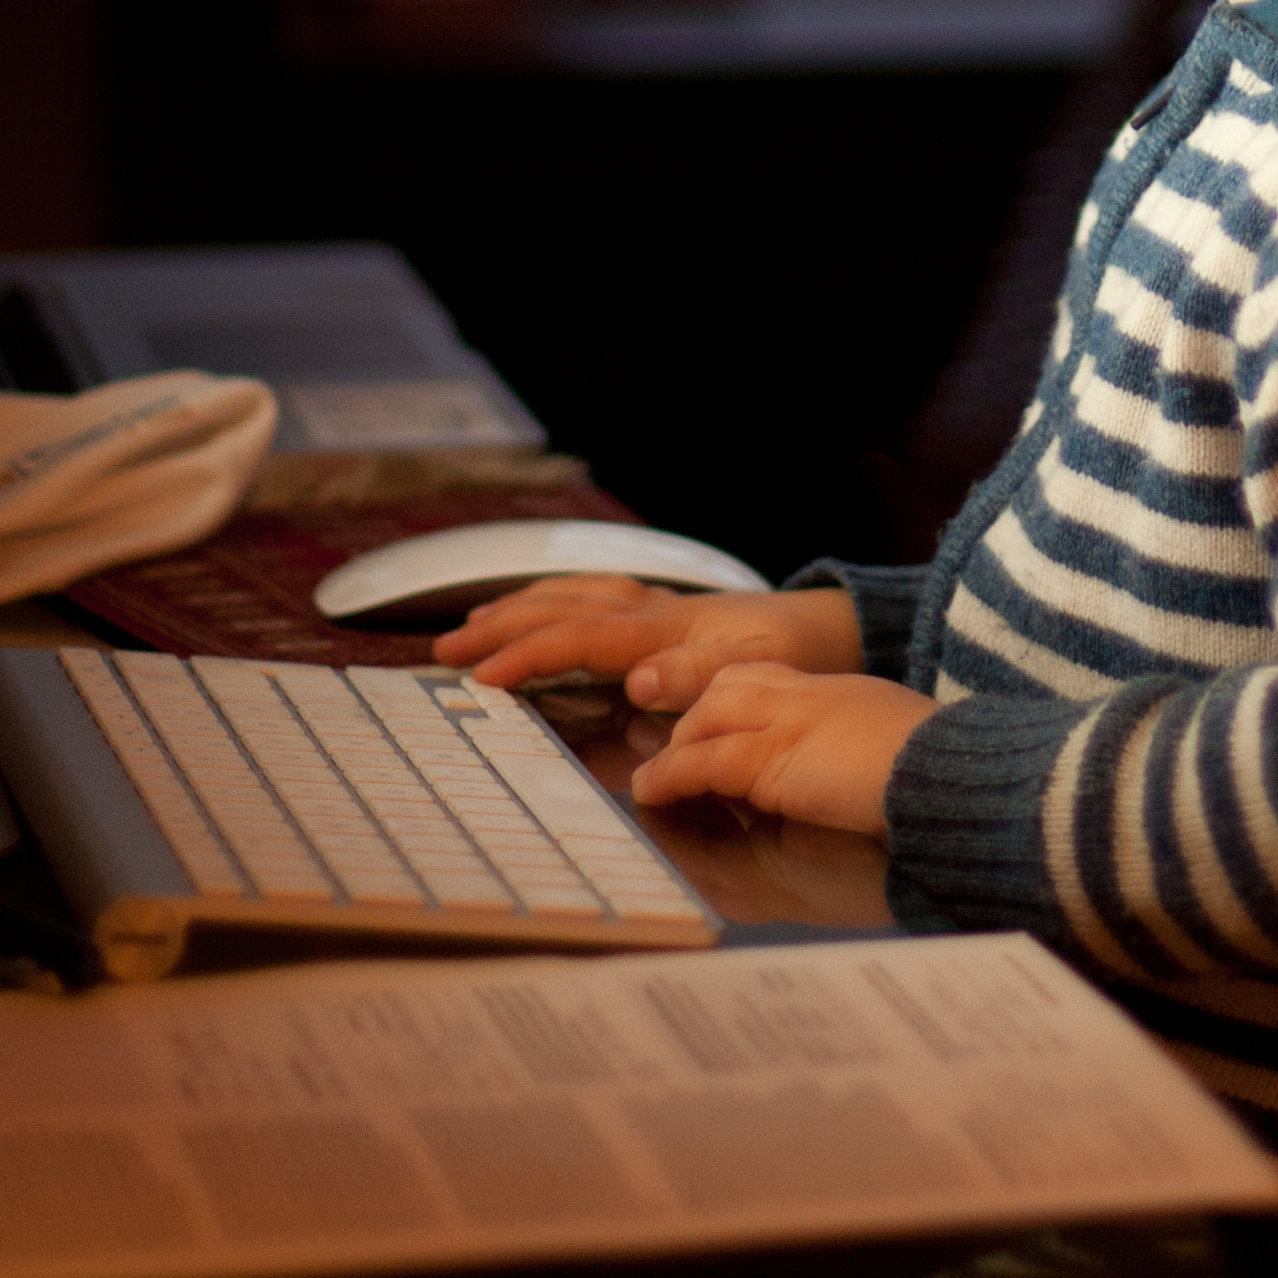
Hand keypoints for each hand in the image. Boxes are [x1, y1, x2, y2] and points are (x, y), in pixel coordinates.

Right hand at [440, 577, 856, 708]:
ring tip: (471, 628)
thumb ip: (698, 676)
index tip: (481, 677)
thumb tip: (637, 681)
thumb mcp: (758, 673)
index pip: (579, 638)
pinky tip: (537, 612)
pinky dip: (554, 602)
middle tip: (444, 652)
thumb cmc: (796, 656)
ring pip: (573, 596)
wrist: (832, 628)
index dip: (528, 656)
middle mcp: (653, 611)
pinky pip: (593, 599)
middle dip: (502, 629)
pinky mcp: (663, 613)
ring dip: (519, 609)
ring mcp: (656, 608)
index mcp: (666, 631)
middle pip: (562, 610)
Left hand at [631, 663, 935, 835]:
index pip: (770, 681)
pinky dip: (671, 776)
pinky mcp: (771, 759)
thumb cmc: (941, 774)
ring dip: (674, 750)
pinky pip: (703, 762)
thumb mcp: (896, 750)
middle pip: (730, 687)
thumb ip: (863, 754)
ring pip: (707, 719)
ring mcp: (788, 722)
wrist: (954, 774)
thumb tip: (859, 781)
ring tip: (651, 783)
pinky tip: (651, 792)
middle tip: (673, 757)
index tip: (712, 731)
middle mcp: (810, 697)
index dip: (732, 704)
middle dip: (695, 719)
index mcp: (843, 694)